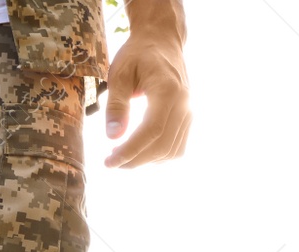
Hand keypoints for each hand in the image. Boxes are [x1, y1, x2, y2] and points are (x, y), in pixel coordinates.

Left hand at [103, 0, 191, 167]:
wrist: (163, 41)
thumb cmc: (137, 55)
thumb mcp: (119, 75)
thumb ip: (116, 105)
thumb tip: (112, 137)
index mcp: (167, 90)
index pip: (152, 131)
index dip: (130, 151)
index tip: (109, 163)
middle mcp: (184, 103)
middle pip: (162, 146)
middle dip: (134, 161)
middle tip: (109, 161)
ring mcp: (189, 111)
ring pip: (171, 151)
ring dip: (145, 161)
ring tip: (120, 155)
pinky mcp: (188, 118)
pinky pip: (176, 147)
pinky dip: (157, 156)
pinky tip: (138, 151)